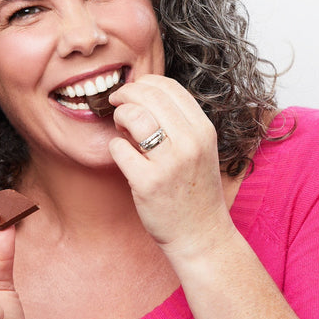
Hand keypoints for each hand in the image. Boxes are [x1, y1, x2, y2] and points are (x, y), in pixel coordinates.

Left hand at [106, 75, 234, 257]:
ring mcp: (169, 163)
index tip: (133, 91)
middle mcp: (190, 142)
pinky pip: (119, 148)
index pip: (170, 87)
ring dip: (119, 116)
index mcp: (203, 130)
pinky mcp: (148, 182)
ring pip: (133, 116)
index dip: (145, 82)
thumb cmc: (195, 192)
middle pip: (149, 96)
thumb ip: (180, 124)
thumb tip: (142, 97)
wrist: (201, 235)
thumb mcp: (200, 150)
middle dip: (125, 93)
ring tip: (120, 128)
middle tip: (116, 102)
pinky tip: (122, 155)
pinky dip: (115, 148)